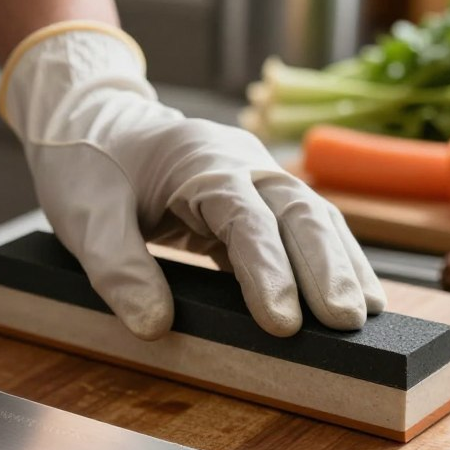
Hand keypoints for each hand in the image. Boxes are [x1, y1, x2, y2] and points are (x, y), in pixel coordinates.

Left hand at [0, 24, 385, 338]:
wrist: (92, 123)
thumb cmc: (87, 165)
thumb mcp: (84, 219)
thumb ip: (117, 270)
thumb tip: (156, 326)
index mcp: (200, 164)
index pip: (246, 219)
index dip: (268, 272)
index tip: (283, 324)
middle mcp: (239, 165)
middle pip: (299, 211)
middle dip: (326, 268)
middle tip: (346, 324)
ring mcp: (252, 179)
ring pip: (311, 217)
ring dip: (339, 265)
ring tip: (364, 317)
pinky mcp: (251, 201)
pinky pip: (295, 231)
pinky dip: (323, 262)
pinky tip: (343, 296)